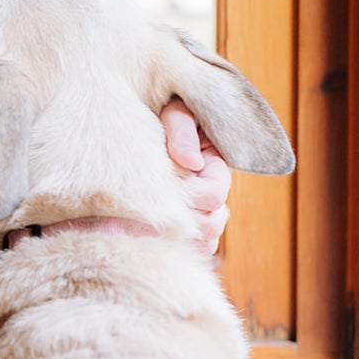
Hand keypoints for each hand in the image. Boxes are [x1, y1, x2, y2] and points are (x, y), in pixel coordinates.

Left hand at [161, 97, 231, 253]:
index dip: (192, 194)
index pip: (212, 195)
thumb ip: (181, 131)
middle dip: (185, 220)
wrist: (145, 119)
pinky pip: (193, 247)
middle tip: (150, 211)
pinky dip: (178, 246)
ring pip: (204, 240)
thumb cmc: (162, 111)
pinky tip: (150, 235)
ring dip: (181, 237)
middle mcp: (212, 191)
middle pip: (211, 224)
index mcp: (213, 165)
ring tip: (146, 225)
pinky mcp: (186, 221)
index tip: (166, 184)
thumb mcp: (175, 111)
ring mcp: (201, 209)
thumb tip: (189, 162)